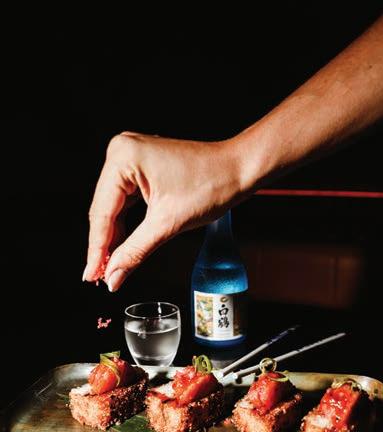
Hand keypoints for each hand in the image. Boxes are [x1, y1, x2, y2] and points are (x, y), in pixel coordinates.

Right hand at [83, 132, 244, 290]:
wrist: (239, 169)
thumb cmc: (211, 185)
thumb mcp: (168, 224)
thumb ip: (135, 252)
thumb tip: (113, 277)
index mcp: (123, 158)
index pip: (102, 213)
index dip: (97, 249)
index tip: (92, 276)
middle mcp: (121, 151)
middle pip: (104, 210)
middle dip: (104, 245)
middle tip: (97, 277)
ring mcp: (131, 157)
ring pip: (114, 208)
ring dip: (113, 238)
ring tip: (108, 268)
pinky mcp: (142, 166)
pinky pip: (127, 201)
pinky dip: (126, 225)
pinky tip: (121, 247)